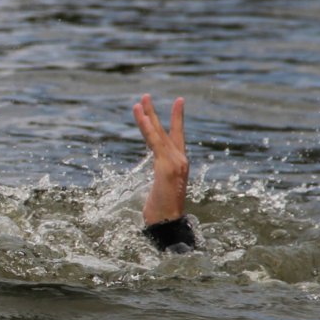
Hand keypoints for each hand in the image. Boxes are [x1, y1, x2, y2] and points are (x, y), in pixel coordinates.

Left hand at [133, 93, 188, 225]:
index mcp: (179, 164)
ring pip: (158, 133)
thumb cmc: (163, 212)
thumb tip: (157, 180)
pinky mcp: (165, 166)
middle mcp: (180, 160)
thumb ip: (160, 178)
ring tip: (139, 101)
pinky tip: (140, 116)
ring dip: (147, 116)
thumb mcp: (160, 190)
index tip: (178, 101)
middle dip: (154, 112)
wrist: (169, 224)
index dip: (176, 118)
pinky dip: (146, 127)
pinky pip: (154, 142)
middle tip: (145, 95)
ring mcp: (174, 162)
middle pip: (165, 130)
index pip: (177, 136)